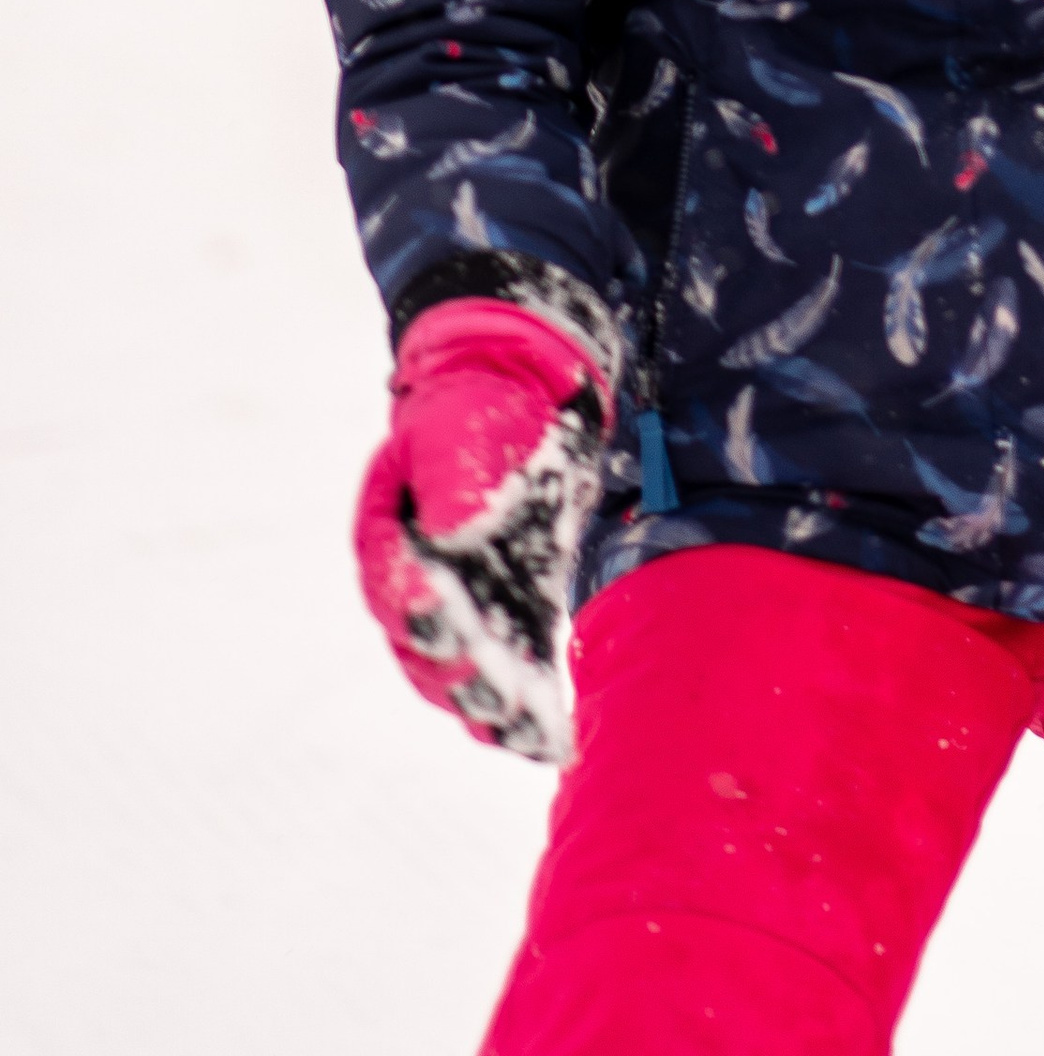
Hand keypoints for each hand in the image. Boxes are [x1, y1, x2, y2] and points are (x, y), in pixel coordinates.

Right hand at [354, 299, 608, 761]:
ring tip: (529, 733)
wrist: (516, 404)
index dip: (418, 609)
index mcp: (388, 539)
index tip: (446, 626)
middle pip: (424, 650)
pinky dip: (530, 707)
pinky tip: (555, 739)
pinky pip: (513, 672)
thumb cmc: (474, 412)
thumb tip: (452, 532)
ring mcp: (462, 611)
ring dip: (493, 709)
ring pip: (464, 676)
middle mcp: (416, 588)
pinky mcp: (509, 619)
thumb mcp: (458, 430)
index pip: (393, 586)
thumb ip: (452, 477)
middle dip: (460, 675)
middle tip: (496, 695)